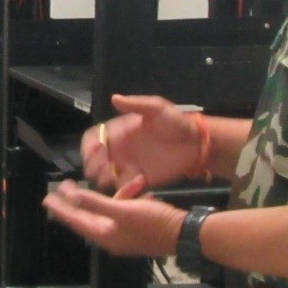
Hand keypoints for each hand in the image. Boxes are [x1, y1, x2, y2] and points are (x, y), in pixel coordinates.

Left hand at [41, 176, 183, 258]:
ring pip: (110, 209)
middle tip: (64, 186)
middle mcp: (112, 236)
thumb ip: (96, 203)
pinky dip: (131, 196)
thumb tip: (72, 197)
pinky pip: (127, 209)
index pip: (76, 220)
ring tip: (117, 181)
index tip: (47, 199)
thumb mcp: (123, 210)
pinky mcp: (138, 227)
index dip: (61, 209)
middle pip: (88, 215)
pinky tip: (140, 185)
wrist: (185, 233)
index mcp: (105, 234)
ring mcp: (126, 232)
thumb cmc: (153, 223)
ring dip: (113, 194)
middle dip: (77, 200)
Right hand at [81, 94, 204, 190]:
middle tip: (98, 171)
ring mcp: (130, 165)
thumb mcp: (157, 108)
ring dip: (103, 179)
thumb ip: (136, 104)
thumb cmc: (177, 122)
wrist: (197, 143)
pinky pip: (124, 187)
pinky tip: (128, 185)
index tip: (93, 152)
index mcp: (120, 131)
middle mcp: (120, 149)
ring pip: (106, 175)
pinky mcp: (141, 179)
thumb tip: (114, 98)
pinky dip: (121, 189)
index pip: (95, 137)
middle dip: (92, 165)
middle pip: (96, 159)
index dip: (89, 145)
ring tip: (108, 180)